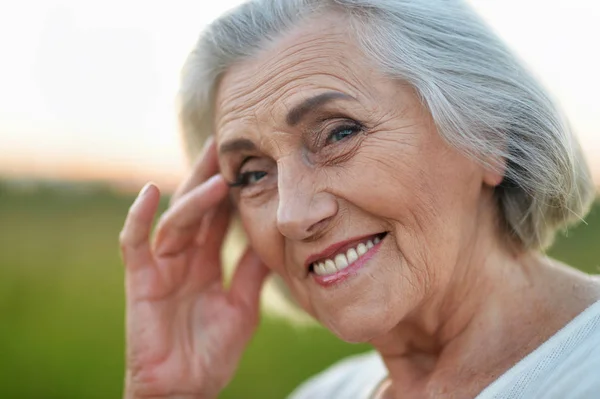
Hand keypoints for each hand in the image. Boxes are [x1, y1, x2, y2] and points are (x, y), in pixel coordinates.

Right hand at [119, 138, 269, 398]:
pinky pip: (134, 243)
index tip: (247, 160)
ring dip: (193, 199)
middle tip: (222, 144)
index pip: (219, 217)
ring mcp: (161, 266)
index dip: (230, 190)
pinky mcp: (140, 280)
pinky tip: (148, 193)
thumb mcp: (242, 306)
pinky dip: (138, 218)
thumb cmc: (212, 352)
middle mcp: (184, 257)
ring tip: (216, 177)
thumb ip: (253, 272)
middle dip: (207, 177)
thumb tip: (275, 238)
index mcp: (207, 262)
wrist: (186, 389)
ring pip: (175, 221)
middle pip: (196, 208)